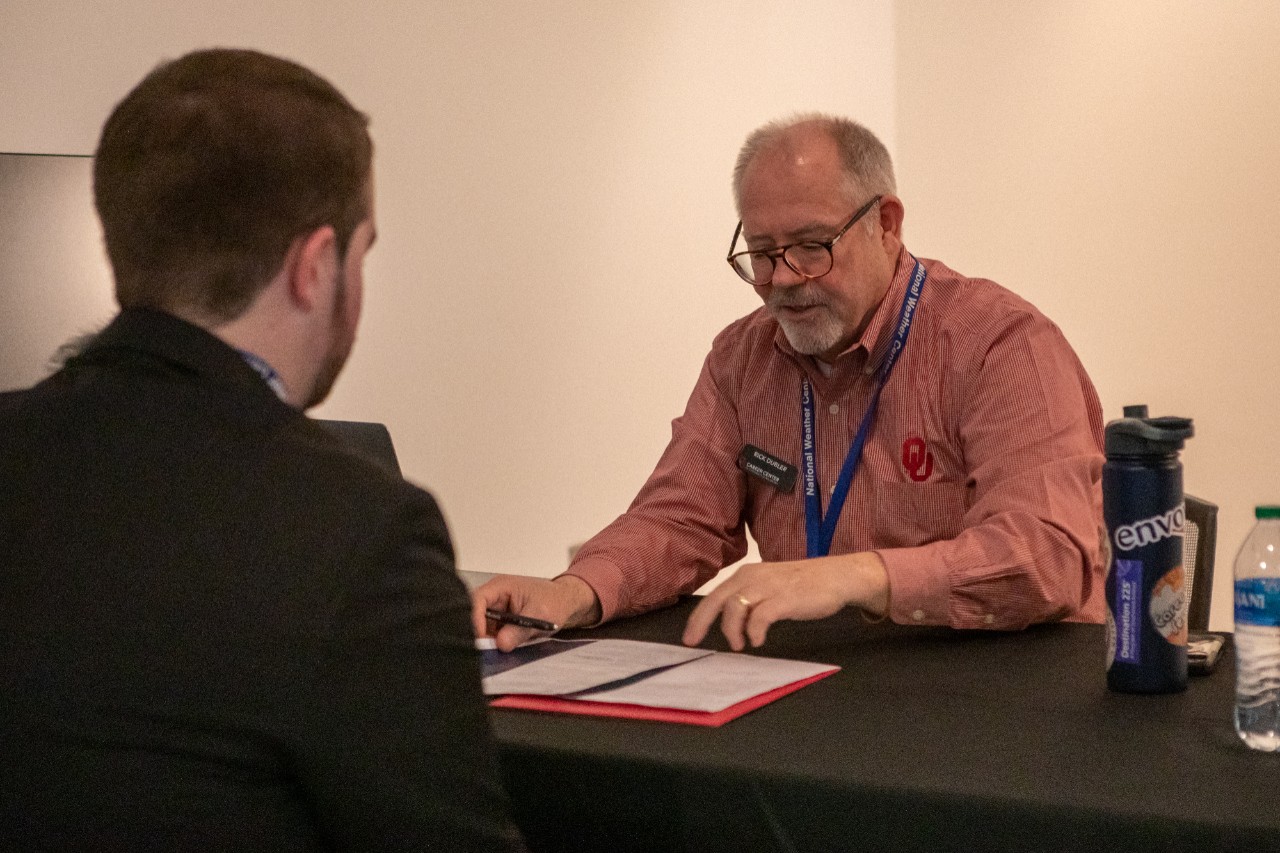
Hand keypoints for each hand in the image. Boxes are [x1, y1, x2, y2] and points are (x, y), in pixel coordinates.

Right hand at [471, 574, 600, 651]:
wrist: (568, 603)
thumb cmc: (556, 600)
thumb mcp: (539, 615)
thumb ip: (519, 630)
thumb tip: (500, 644)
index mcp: (501, 587)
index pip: (476, 600)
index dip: (474, 619)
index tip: (481, 637)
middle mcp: (495, 597)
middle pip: (474, 615)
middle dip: (480, 633)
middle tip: (486, 649)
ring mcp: (497, 610)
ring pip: (481, 627)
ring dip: (488, 640)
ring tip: (498, 649)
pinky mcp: (501, 622)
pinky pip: (491, 634)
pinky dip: (496, 642)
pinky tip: (503, 648)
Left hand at [682, 552, 888, 649]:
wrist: (836, 577)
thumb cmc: (802, 585)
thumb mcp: (769, 587)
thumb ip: (750, 600)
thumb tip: (729, 624)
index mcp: (746, 575)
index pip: (714, 596)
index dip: (698, 617)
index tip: (689, 637)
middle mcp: (753, 577)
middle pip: (717, 600)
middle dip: (701, 623)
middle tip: (694, 643)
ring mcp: (769, 586)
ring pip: (735, 608)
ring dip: (732, 630)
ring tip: (739, 646)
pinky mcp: (785, 598)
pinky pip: (760, 616)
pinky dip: (754, 631)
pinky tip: (758, 641)